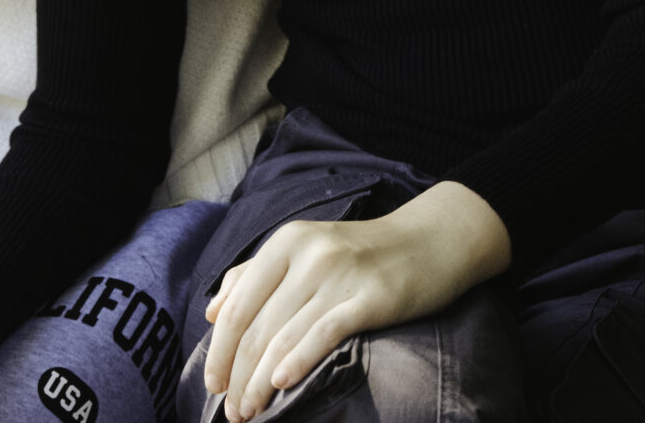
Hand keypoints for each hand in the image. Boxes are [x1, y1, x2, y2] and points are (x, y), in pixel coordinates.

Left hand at [203, 182, 510, 421]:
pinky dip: (298, 361)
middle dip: (238, 377)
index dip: (219, 351)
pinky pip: (324, 333)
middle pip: (257, 329)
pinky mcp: (371, 297)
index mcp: (286, 242)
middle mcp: (309, 255)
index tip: (213, 384)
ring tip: (251, 412)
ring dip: (260, 384)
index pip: (237, 306)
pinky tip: (282, 384)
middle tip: (233, 411)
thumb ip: (255, 274)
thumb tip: (211, 311)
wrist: (433, 240)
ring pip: (284, 338)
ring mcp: (341, 275)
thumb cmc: (363, 252)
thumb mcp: (305, 250)